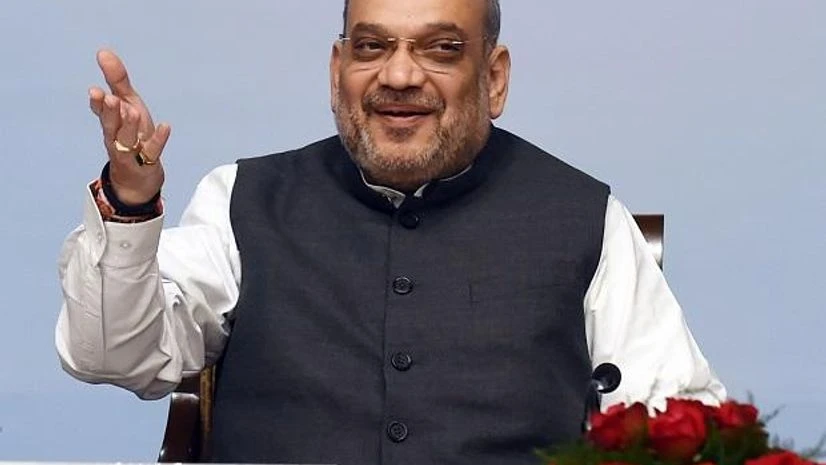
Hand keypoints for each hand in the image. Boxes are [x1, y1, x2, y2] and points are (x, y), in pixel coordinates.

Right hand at [89, 49, 171, 205]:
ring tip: (132, 111)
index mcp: (111, 122)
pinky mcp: (147, 163)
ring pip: (125, 139)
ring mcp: (131, 152)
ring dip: (128, 126)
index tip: (95, 91)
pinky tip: (165, 126)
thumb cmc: (133, 136)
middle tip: (109, 98)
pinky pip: (152, 152)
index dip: (97, 103)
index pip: (100, 111)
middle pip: (110, 125)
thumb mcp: (127, 105)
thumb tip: (103, 52)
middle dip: (109, 112)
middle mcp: (116, 137)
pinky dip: (158, 139)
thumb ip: (117, 81)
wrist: (137, 179)